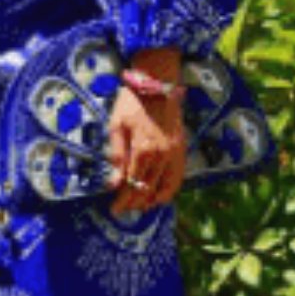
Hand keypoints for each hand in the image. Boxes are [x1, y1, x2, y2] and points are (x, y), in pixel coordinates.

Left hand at [105, 84, 186, 216]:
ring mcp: (174, 154)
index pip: (132, 184)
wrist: (157, 85)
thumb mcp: (117, 126)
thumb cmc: (132, 103)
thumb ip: (117, 155)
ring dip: (152, 200)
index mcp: (143, 150)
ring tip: (140, 207)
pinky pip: (178, 177)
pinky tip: (160, 196)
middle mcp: (161, 156)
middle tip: (122, 210)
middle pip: (147, 189)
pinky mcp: (181, 150)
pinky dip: (169, 190)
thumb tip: (113, 184)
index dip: (122, 199)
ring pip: (165, 187)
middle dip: (133, 202)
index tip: (113, 208)